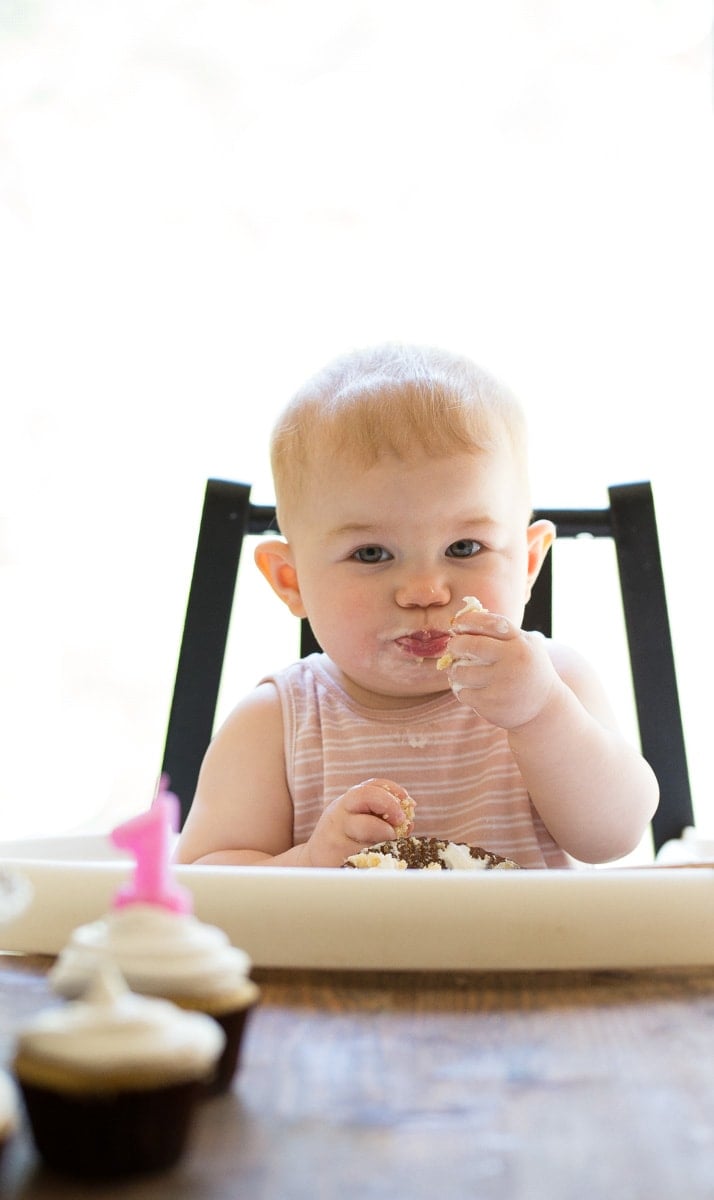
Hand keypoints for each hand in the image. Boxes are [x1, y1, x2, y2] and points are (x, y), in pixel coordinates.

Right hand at [303, 778, 414, 866]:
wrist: (313, 862)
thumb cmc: (344, 839)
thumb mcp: (357, 820)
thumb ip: (381, 816)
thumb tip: (409, 822)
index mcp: (347, 803)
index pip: (371, 786)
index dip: (393, 791)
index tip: (408, 802)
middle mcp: (340, 814)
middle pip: (366, 796)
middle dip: (390, 805)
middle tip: (401, 822)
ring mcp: (336, 836)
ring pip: (367, 827)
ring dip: (386, 834)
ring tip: (389, 843)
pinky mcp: (338, 857)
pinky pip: (364, 853)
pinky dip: (378, 855)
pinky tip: (379, 859)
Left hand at [443, 609, 559, 729]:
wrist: (544, 707)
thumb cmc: (528, 668)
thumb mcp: (526, 644)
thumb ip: (502, 632)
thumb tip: (464, 619)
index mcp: (521, 643)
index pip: (491, 623)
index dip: (469, 620)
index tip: (457, 624)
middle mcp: (513, 662)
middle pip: (472, 646)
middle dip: (456, 644)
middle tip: (452, 646)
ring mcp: (502, 685)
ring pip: (462, 672)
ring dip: (454, 669)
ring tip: (457, 669)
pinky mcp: (492, 705)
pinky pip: (463, 692)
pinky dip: (460, 689)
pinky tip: (467, 687)